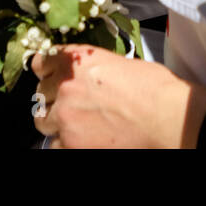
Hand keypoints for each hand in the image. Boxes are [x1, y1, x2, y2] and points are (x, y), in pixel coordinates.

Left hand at [31, 45, 205, 148]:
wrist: (165, 117)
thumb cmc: (152, 88)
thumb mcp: (117, 63)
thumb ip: (90, 69)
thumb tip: (83, 79)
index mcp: (77, 60)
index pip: (41, 62)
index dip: (46, 70)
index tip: (49, 75)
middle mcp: (64, 86)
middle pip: (40, 93)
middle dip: (53, 98)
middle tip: (71, 104)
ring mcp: (65, 116)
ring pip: (42, 121)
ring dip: (55, 122)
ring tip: (74, 124)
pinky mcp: (71, 143)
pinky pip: (55, 145)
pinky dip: (65, 143)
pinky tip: (82, 140)